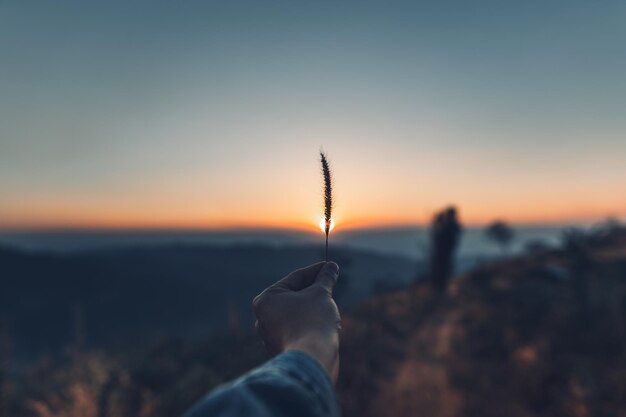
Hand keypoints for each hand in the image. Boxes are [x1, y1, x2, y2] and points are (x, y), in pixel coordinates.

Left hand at [252, 262, 340, 381]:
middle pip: (295, 296)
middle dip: (315, 290)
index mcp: (266, 300)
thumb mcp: (321, 294)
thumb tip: (331, 266)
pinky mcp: (283, 349)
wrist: (312, 360)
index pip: (295, 278)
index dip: (316, 270)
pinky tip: (329, 325)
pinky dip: (312, 324)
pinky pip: (299, 330)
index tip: (331, 266)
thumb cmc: (312, 322)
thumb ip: (325, 278)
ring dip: (315, 308)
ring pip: (298, 314)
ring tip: (331, 305)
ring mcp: (272, 336)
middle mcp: (263, 318)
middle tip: (332, 282)